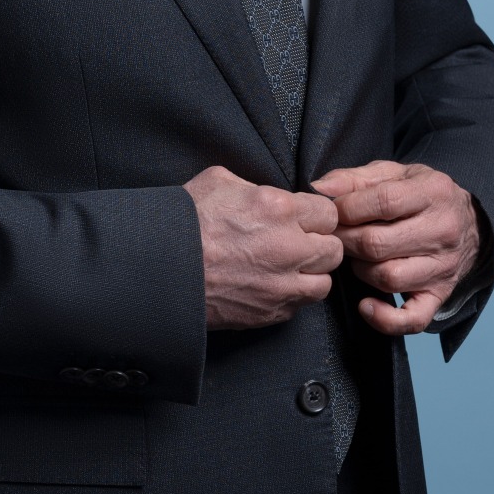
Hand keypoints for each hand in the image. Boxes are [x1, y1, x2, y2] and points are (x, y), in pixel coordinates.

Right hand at [183, 165, 343, 330]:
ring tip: (290, 268)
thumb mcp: (218, 181)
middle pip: (334, 249)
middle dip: (319, 243)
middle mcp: (289, 248)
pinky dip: (290, 297)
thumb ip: (254, 185)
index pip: (329, 212)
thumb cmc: (184, 222)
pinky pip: (299, 306)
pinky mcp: (270, 312)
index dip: (316, 214)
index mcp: (279, 209)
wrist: (159, 268)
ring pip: (324, 283)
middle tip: (299, 242)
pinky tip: (272, 285)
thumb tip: (267, 193)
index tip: (304, 218)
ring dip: (311, 274)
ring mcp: (282, 285)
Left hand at [311, 161, 482, 335]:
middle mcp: (443, 231)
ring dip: (360, 270)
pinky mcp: (440, 295)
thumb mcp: (395, 174)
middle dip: (346, 241)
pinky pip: (413, 319)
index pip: (383, 202)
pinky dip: (385, 319)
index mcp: (433, 193)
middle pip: (378, 244)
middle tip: (336, 237)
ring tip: (356, 258)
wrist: (471, 223)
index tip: (333, 212)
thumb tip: (319, 189)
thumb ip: (355, 179)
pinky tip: (366, 305)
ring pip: (388, 278)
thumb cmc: (422, 196)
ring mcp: (443, 267)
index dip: (347, 208)